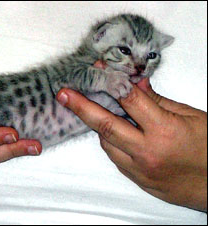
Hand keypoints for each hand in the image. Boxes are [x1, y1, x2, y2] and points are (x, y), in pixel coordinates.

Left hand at [57, 78, 206, 211]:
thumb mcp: (191, 117)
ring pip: (106, 143)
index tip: (96, 71)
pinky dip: (111, 142)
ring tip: (93, 110)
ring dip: (98, 125)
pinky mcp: (136, 180)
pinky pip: (115, 157)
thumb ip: (158, 101)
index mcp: (164, 131)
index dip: (111, 82)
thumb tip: (134, 84)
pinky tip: (114, 132)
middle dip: (81, 107)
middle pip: (106, 125)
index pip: (129, 100)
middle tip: (64, 95)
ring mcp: (139, 169)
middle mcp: (147, 152)